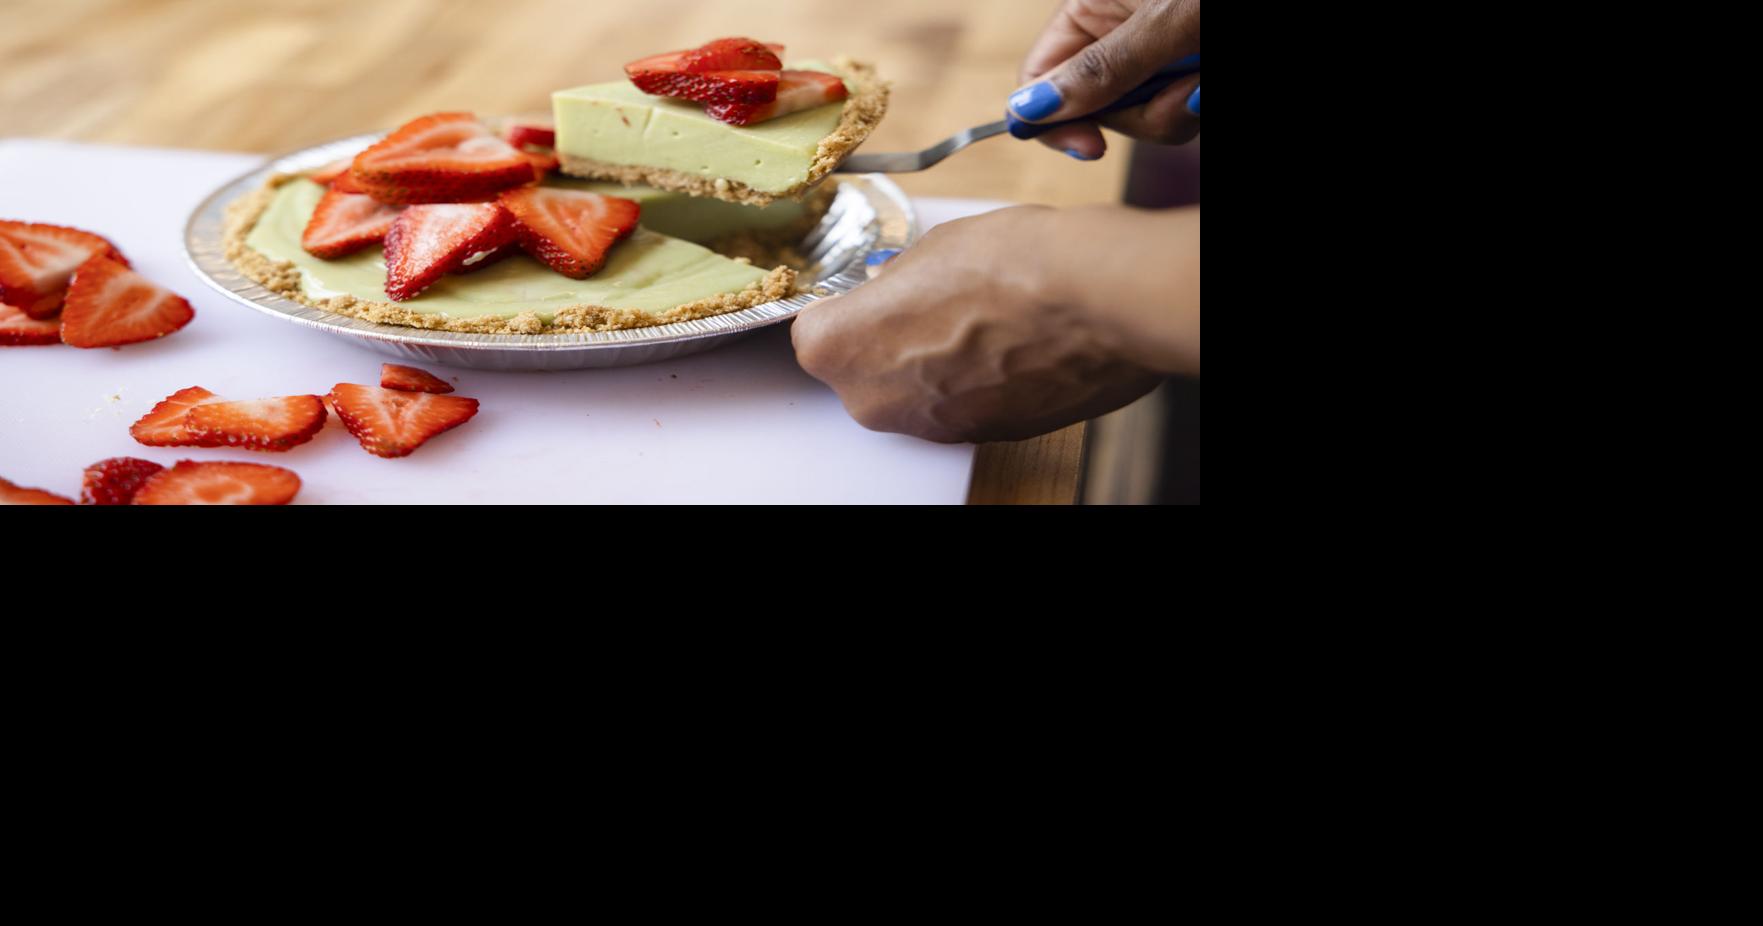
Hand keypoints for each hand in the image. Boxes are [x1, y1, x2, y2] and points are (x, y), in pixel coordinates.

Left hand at [792, 206, 1193, 444]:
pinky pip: (959, 405)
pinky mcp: (982, 437)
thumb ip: (897, 282)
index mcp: (840, 349)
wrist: (1097, 304)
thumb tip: (897, 290)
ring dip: (932, 361)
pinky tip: (1008, 342)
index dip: (845, 306)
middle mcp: (874, 403)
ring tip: (980, 316)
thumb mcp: (932, 247)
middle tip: (930, 298)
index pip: (814, 330)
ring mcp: (930, 427)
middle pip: (861, 369)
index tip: (866, 290)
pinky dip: (975, 380)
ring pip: (911, 391)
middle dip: (886, 338)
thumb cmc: (1012, 265)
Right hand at [1009, 0, 1201, 159]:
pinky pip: (1179, 113)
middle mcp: (1117, 30)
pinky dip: (1200, 102)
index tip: (1092, 148)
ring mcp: (1156, 53)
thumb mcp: (1166, 21)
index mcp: (1092, 7)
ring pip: (1144, 119)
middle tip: (1188, 92)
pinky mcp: (1186, 70)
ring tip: (1207, 78)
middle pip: (1097, 108)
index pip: (1039, 77)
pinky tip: (1211, 80)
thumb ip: (1101, 69)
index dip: (1053, 119)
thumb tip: (1026, 112)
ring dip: (1182, 110)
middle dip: (1144, 113)